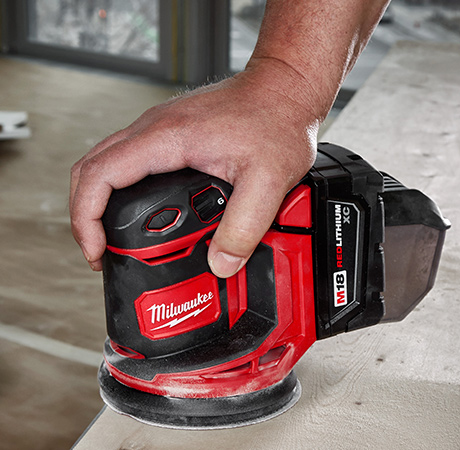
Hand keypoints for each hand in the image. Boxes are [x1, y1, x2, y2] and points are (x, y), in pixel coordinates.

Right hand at [69, 57, 324, 276]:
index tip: (97, 250)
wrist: (286, 88)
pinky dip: (124, 188)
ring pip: (107, 162)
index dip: (86, 217)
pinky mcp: (172, 132)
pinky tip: (145, 211)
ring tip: (118, 239)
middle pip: (91, 170)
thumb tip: (221, 264)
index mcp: (165, 138)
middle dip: (86, 215)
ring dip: (102, 201)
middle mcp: (153, 128)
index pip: (99, 175)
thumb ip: (245, 227)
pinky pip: (130, 159)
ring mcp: (160, 128)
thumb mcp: (270, 183)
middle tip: (102, 251)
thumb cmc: (277, 122)